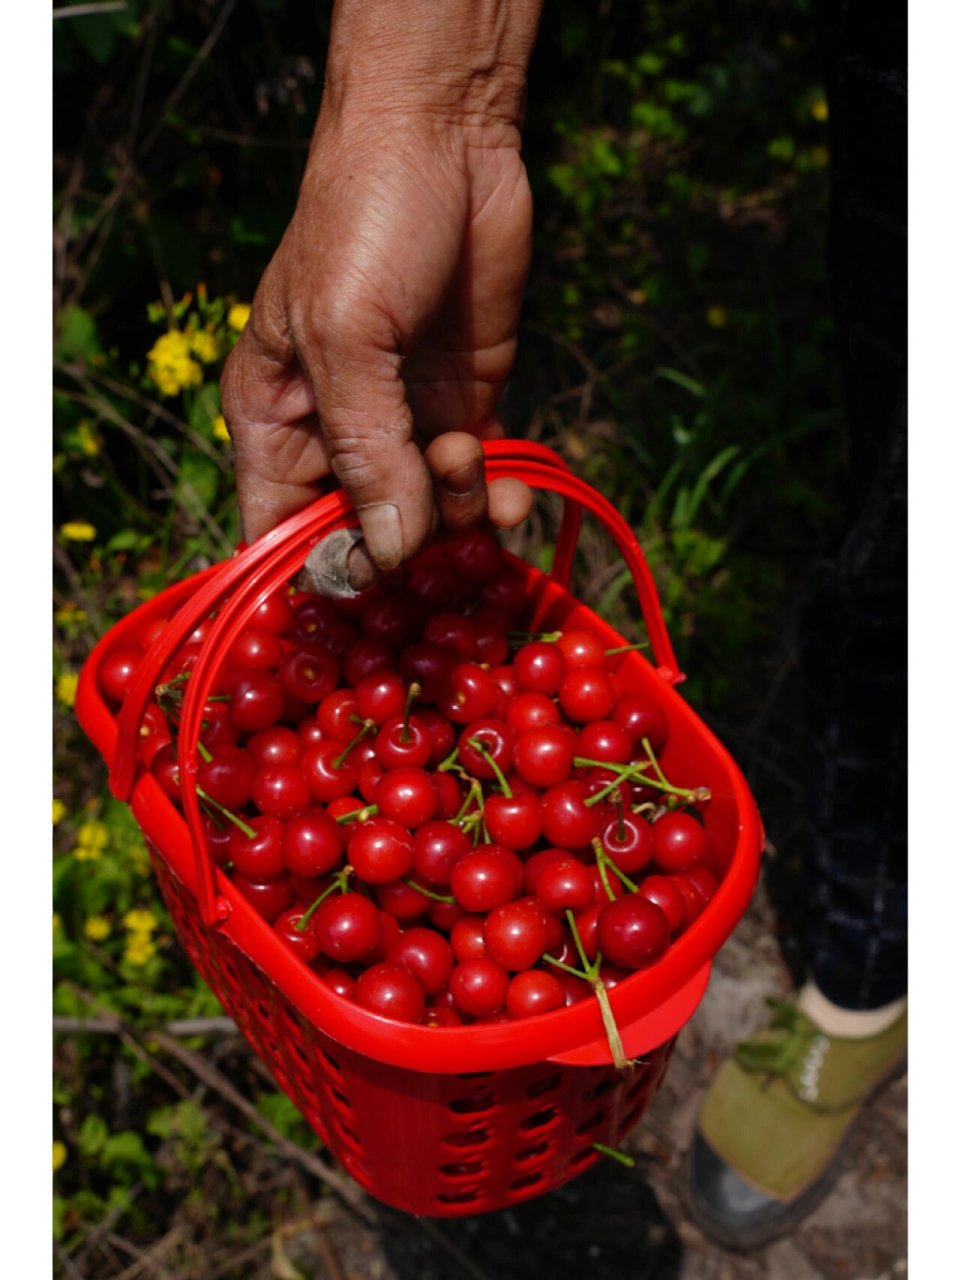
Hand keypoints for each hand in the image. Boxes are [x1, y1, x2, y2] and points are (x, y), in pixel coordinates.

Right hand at [221, 48, 536, 587]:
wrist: (446, 141)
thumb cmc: (365, 224)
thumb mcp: (346, 336)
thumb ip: (366, 449)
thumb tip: (389, 552)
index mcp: (274, 421)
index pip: (278, 533)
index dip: (317, 578)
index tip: (366, 606)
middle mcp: (336, 435)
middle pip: (362, 539)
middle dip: (403, 551)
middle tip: (438, 532)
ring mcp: (406, 425)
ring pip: (430, 521)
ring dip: (456, 516)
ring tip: (467, 456)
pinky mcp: (466, 407)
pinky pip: (480, 483)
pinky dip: (497, 500)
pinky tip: (512, 494)